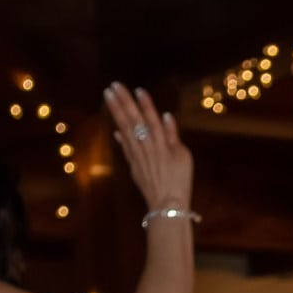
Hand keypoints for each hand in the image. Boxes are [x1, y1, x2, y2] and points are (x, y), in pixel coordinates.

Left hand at [103, 83, 193, 211]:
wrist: (167, 206)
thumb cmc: (180, 181)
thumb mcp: (183, 157)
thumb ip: (174, 136)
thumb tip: (166, 116)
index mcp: (161, 143)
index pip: (151, 118)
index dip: (145, 103)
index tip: (137, 89)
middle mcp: (146, 146)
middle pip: (133, 120)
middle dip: (123, 102)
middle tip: (113, 86)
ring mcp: (137, 156)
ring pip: (125, 129)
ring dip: (116, 112)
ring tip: (108, 97)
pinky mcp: (133, 166)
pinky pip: (125, 147)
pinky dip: (120, 137)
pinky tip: (114, 129)